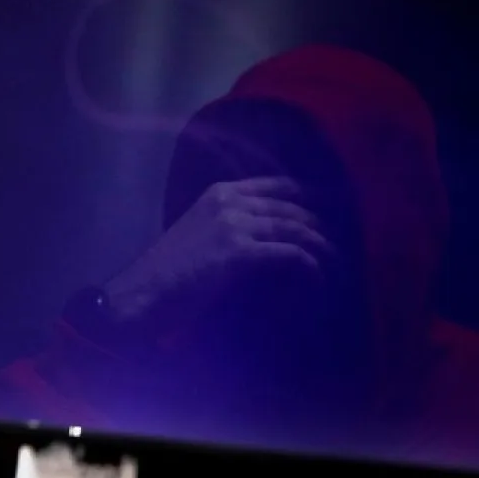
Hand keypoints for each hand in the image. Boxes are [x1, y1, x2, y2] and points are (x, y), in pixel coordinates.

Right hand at [103, 176, 334, 337]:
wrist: (145, 292)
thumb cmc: (167, 271)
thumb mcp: (197, 233)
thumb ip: (226, 226)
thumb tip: (259, 238)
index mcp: (219, 192)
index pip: (275, 185)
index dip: (304, 195)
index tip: (323, 209)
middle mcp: (229, 201)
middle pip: (290, 207)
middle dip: (316, 224)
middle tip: (334, 241)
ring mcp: (235, 223)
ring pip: (294, 227)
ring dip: (319, 246)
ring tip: (333, 260)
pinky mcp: (240, 252)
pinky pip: (289, 254)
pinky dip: (308, 265)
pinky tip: (317, 277)